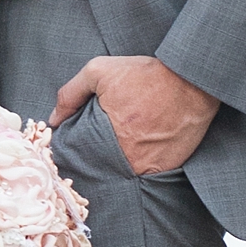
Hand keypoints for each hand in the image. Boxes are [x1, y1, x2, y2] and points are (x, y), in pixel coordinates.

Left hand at [51, 54, 219, 177]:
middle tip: (100, 149)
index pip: (81, 158)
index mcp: (106, 137)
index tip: (79, 148)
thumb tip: (53, 119)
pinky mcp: (168, 168)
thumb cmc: (145, 74)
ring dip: (119, 167)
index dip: (78, 154)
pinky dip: (142, 167)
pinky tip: (141, 153)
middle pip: (102, 170)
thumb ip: (71, 93)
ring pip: (125, 175)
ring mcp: (149, 166)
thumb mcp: (99, 71)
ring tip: (121, 152)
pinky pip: (148, 175)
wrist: (191, 80)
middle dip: (98, 162)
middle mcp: (127, 158)